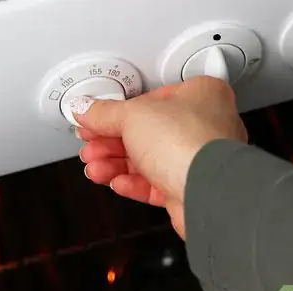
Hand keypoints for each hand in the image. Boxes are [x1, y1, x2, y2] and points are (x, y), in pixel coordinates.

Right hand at [71, 76, 247, 238]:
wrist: (207, 194)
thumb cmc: (190, 145)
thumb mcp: (134, 116)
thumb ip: (104, 113)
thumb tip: (85, 109)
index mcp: (200, 96)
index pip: (150, 100)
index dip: (117, 111)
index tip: (94, 118)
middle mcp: (204, 127)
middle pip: (146, 132)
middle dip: (111, 142)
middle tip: (91, 145)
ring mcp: (197, 159)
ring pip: (149, 160)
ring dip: (116, 164)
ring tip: (95, 167)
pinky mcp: (189, 188)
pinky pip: (156, 183)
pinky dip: (133, 182)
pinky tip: (116, 181)